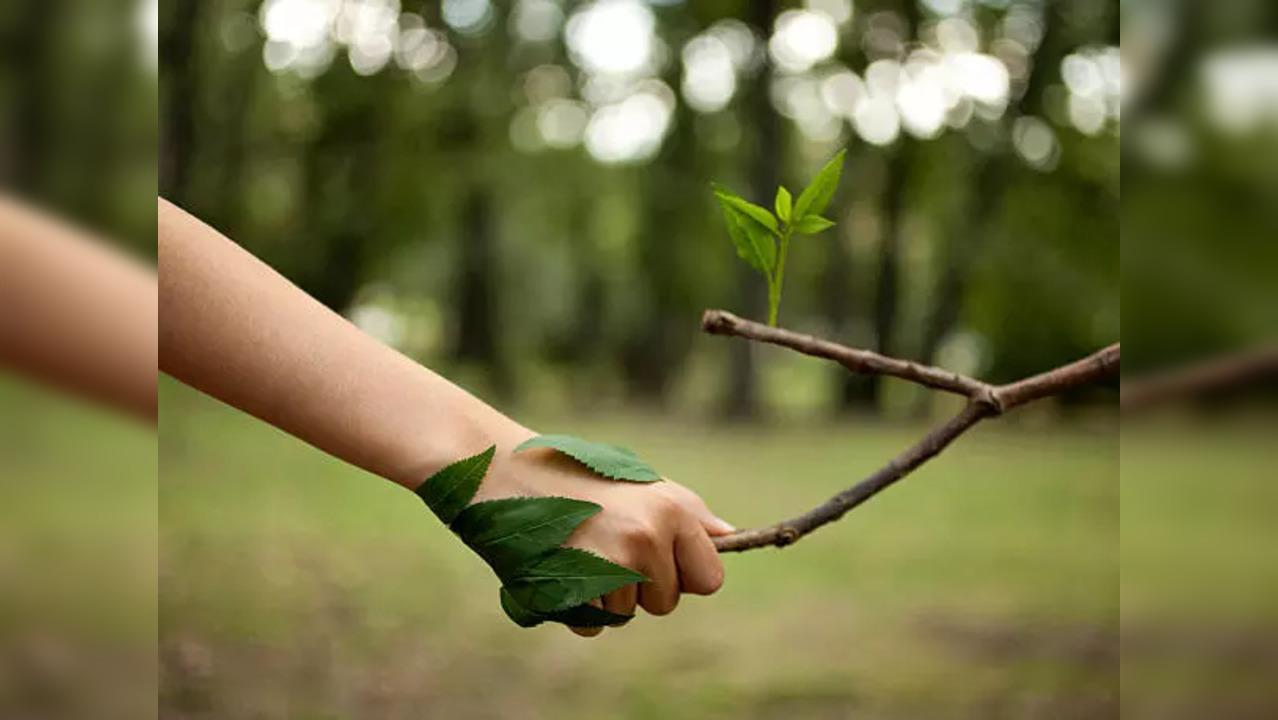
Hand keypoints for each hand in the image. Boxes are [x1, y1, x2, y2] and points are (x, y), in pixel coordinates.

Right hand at [478, 435, 733, 636]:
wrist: (508, 471)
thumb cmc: (580, 475)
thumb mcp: (642, 484)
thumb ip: (688, 514)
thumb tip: (732, 537)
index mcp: (672, 511)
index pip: (710, 579)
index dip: (686, 574)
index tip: (662, 557)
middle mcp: (647, 538)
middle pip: (667, 603)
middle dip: (644, 586)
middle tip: (609, 545)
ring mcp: (610, 565)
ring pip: (628, 614)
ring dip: (608, 594)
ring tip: (582, 549)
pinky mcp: (574, 589)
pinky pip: (594, 626)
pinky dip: (579, 608)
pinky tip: (564, 568)